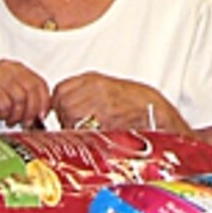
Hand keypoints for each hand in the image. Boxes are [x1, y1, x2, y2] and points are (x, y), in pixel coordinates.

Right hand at [0, 59, 51, 126]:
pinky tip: (0, 116)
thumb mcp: (13, 97)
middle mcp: (8, 68)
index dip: (44, 102)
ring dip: (17, 115)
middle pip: (31, 90)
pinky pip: (5, 105)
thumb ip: (29, 98)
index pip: (39, 83)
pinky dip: (5, 115)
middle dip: (31, 110)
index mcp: (16, 68)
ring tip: (10, 119)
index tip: (42, 115)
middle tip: (26, 122)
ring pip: (19, 99)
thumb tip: (42, 113)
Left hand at [51, 73, 188, 134]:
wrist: (153, 108)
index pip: (59, 90)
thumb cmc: (130, 101)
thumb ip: (81, 94)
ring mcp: (102, 101)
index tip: (63, 114)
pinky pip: (86, 127)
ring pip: (72, 116)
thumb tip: (60, 109)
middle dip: (65, 118)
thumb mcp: (103, 88)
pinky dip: (87, 134)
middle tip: (75, 126)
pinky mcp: (109, 117)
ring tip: (86, 131)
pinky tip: (96, 134)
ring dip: (74, 127)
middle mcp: (95, 87)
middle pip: (63, 104)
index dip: (58, 105)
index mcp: (91, 78)